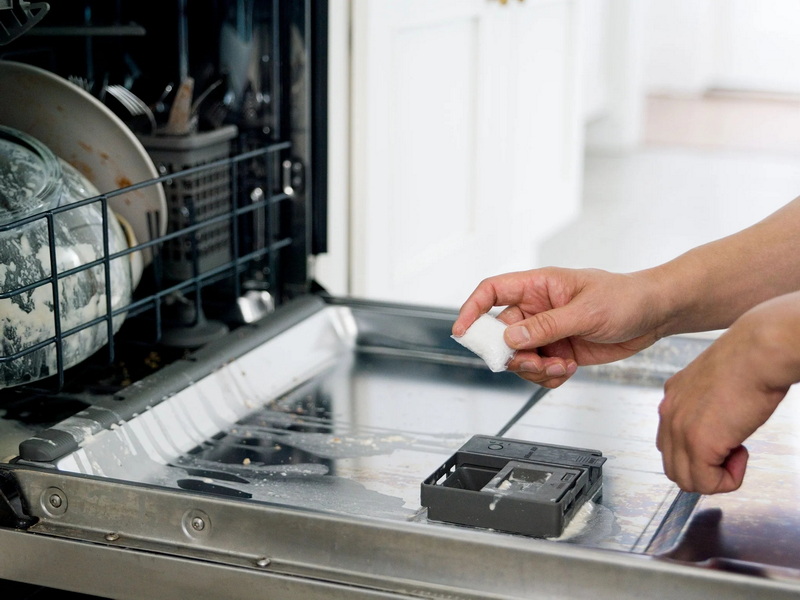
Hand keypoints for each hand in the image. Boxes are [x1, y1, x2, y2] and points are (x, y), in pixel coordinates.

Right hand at [452, 268, 665, 387]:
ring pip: (519, 357)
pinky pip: (538, 371)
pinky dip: (548, 377)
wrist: (655, 315)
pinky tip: (567, 369)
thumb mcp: (586, 312)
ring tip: (559, 367)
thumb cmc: (626, 298)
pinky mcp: (558, 351)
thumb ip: (546, 326)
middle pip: (501, 334)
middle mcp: (537, 309)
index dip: (471, 310)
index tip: (462, 332)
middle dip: (513, 355)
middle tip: (533, 363)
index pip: (491, 292)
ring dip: (534, 369)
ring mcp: (547, 331)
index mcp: (538, 286)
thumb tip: (511, 339)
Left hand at [656, 293, 799, 493]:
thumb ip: (707, 406)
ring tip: (738, 452)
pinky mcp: (698, 442)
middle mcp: (669, 413)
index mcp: (673, 398)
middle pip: (673, 466)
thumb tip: (720, 427)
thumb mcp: (716, 384)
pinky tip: (742, 454)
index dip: (700, 452)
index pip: (670, 444)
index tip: (725, 441)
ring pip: (685, 480)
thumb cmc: (748, 361)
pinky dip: (728, 480)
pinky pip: (705, 484)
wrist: (758, 352)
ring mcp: (679, 429)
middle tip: (733, 451)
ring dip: (715, 477)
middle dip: (705, 469)